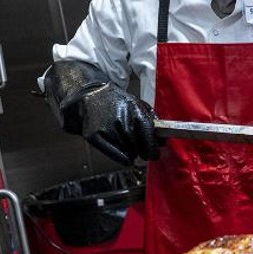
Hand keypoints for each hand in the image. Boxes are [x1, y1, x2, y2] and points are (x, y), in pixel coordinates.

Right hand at [43, 60, 160, 164]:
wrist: (90, 96)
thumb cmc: (116, 102)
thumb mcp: (138, 105)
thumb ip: (153, 122)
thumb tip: (162, 142)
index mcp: (136, 112)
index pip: (149, 137)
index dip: (153, 150)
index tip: (153, 154)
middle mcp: (122, 120)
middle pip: (139, 148)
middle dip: (141, 149)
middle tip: (136, 143)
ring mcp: (108, 129)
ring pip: (129, 153)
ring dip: (129, 151)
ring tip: (123, 138)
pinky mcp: (95, 136)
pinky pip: (116, 156)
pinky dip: (121, 157)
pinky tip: (120, 149)